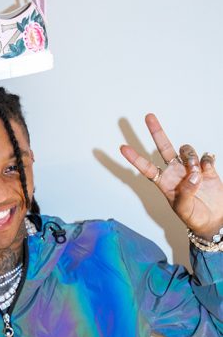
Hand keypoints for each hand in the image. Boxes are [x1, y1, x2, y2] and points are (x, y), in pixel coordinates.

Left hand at [120, 113, 222, 239]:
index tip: (122, 148)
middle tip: (148, 116)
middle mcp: (174, 172)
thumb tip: (192, 176)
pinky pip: (205, 156)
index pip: (146, 168)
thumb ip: (185, 193)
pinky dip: (206, 161)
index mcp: (164, 182)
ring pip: (186, 150)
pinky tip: (207, 171)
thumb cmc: (193, 217)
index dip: (135, 158)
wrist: (213, 220)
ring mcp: (190, 168)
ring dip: (190, 158)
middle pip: (163, 148)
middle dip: (156, 132)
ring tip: (196, 174)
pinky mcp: (207, 167)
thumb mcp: (184, 209)